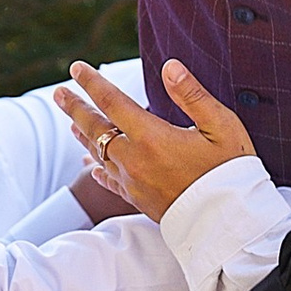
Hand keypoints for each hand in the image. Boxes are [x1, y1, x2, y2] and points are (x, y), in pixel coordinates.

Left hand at [55, 58, 256, 220]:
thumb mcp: (221, 126)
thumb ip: (192, 95)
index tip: (77, 68)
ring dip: (84, 135)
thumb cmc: (231, 172)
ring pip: (99, 154)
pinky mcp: (138, 200)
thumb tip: (169, 67)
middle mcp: (135, 160)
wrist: (229, 223)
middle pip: (96, 129)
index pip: (112, 102)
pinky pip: (109, 181)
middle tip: (59, 93)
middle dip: (75, 108)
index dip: (92, 83)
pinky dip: (98, 168)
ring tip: (72, 123)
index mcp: (152, 137)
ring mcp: (133, 182)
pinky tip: (91, 164)